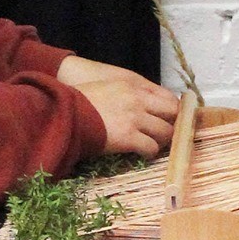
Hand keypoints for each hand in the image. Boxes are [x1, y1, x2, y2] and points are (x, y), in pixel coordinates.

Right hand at [57, 56, 179, 157]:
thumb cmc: (81, 100)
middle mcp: (138, 100)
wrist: (65, 111)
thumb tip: (143, 104)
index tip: (172, 118)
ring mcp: (135, 118)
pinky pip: (150, 147)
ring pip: (165, 132)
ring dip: (162, 141)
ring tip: (155, 145)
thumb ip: (128, 92)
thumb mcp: (108, 86)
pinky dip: (150, 153)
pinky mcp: (128, 137)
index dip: (174, 109)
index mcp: (134, 85)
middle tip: (167, 134)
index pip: (167, 96)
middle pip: (172, 112)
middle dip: (173, 124)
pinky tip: (144, 154)